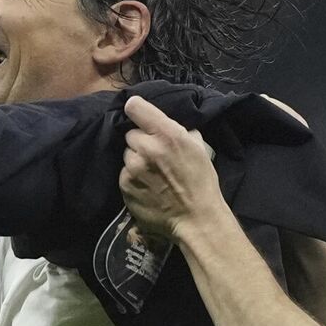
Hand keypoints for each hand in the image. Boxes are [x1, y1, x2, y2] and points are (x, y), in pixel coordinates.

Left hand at [118, 94, 226, 242]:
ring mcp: (133, 168)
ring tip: (152, 173)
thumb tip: (166, 123)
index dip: (136, 109)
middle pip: (130, 134)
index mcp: (167, 134)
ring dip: (136, 160)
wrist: (195, 219)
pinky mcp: (124, 186)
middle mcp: (146, 148)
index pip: (135, 107)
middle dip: (141, 141)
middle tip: (154, 154)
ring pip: (127, 154)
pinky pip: (124, 173)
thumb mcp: (198, 147)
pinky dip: (132, 177)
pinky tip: (147, 186)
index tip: (138, 114)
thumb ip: (179, 130)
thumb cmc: (201, 182)